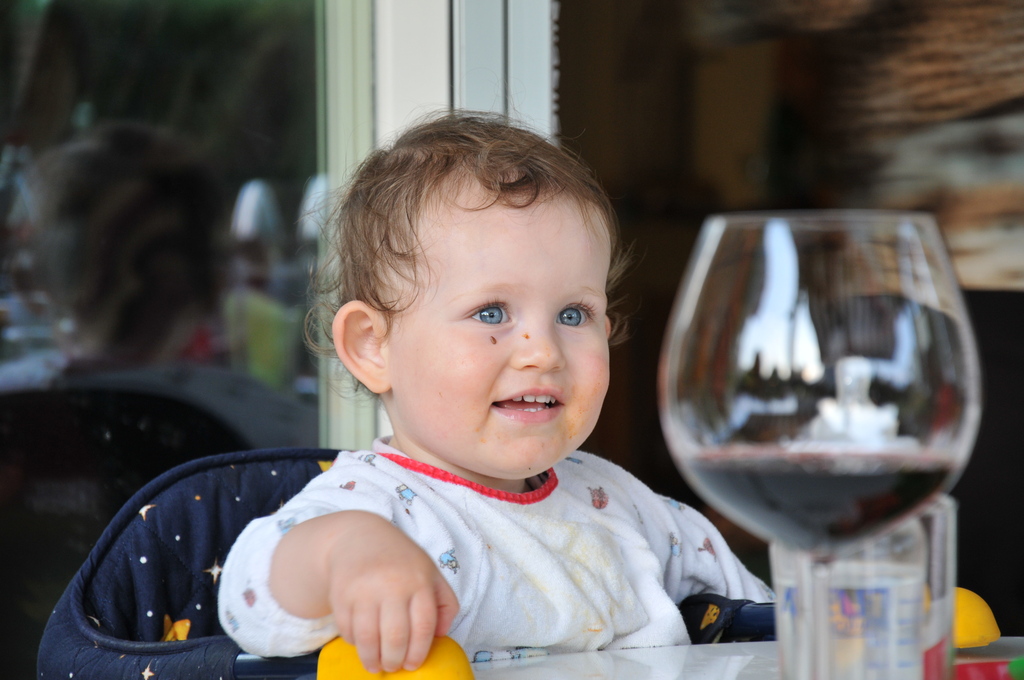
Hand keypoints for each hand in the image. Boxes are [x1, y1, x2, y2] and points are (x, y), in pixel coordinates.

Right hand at [270, 511, 459, 672]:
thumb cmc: (401, 561)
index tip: (413, 664)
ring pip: (368, 637)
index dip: (418, 652)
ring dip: (372, 659)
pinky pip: (347, 629)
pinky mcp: (341, 594)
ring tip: (376, 665)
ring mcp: (365, 589)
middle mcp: (392, 584)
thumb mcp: (430, 573)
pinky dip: (354, 642)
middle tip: (394, 666)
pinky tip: (361, 643)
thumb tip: (440, 636)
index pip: (423, 626)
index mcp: (419, 581)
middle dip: (395, 660)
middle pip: (395, 636)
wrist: (359, 537)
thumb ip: (445, 603)